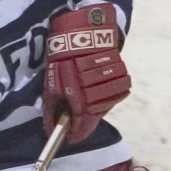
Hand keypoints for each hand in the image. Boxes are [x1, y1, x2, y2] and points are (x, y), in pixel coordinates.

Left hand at [43, 3, 130, 143]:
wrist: (83, 31)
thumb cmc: (63, 59)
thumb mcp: (51, 84)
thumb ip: (52, 109)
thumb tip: (50, 131)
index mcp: (78, 93)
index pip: (81, 123)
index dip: (77, 133)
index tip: (71, 138)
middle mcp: (96, 90)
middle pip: (94, 116)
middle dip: (85, 120)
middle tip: (76, 120)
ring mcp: (110, 82)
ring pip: (106, 104)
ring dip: (97, 106)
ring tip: (88, 100)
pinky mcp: (120, 72)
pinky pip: (118, 91)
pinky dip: (108, 94)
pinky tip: (98, 88)